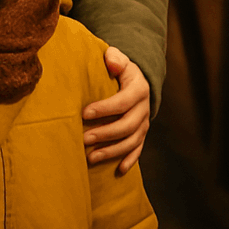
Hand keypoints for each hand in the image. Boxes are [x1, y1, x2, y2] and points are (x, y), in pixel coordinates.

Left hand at [82, 46, 150, 173]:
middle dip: (105, 134)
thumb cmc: (120, 67)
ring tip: (91, 157)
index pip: (122, 102)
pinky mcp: (142, 134)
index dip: (104, 109)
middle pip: (127, 126)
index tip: (84, 113)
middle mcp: (144, 109)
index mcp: (138, 89)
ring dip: (112, 151)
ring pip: (131, 142)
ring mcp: (144, 124)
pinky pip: (137, 150)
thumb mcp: (118, 57)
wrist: (137, 78)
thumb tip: (111, 63)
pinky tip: (118, 170)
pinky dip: (129, 161)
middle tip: (83, 139)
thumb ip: (114, 57)